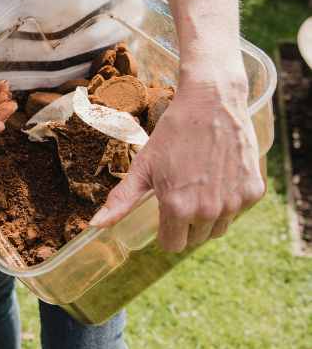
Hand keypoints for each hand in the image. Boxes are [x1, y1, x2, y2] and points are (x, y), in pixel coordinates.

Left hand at [89, 73, 264, 251]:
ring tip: (199, 184)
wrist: (211, 103)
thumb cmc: (173, 134)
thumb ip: (121, 201)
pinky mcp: (253, 192)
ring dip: (208, 216)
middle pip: (195, 239)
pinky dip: (229, 200)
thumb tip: (95, 226)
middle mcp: (208, 211)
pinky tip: (218, 176)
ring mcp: (234, 203)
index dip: (165, 230)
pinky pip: (238, 211)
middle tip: (182, 192)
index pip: (171, 245)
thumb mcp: (143, 166)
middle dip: (186, 223)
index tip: (165, 211)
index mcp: (178, 208)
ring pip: (218, 229)